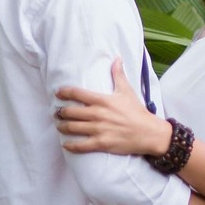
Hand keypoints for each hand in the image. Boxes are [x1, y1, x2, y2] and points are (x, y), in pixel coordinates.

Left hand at [55, 58, 171, 156]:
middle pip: (71, 112)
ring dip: (62, 127)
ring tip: (59, 125)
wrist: (148, 132)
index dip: (65, 92)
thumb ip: (118, 74)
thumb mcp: (127, 91)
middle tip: (57, 112)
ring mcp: (98, 129)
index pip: (78, 94)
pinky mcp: (100, 143)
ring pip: (72, 128)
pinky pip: (80, 146)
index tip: (58, 93)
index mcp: (102, 100)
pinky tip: (66, 144)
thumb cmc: (137, 111)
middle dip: (60, 112)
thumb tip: (116, 58)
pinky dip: (70, 145)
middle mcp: (98, 114)